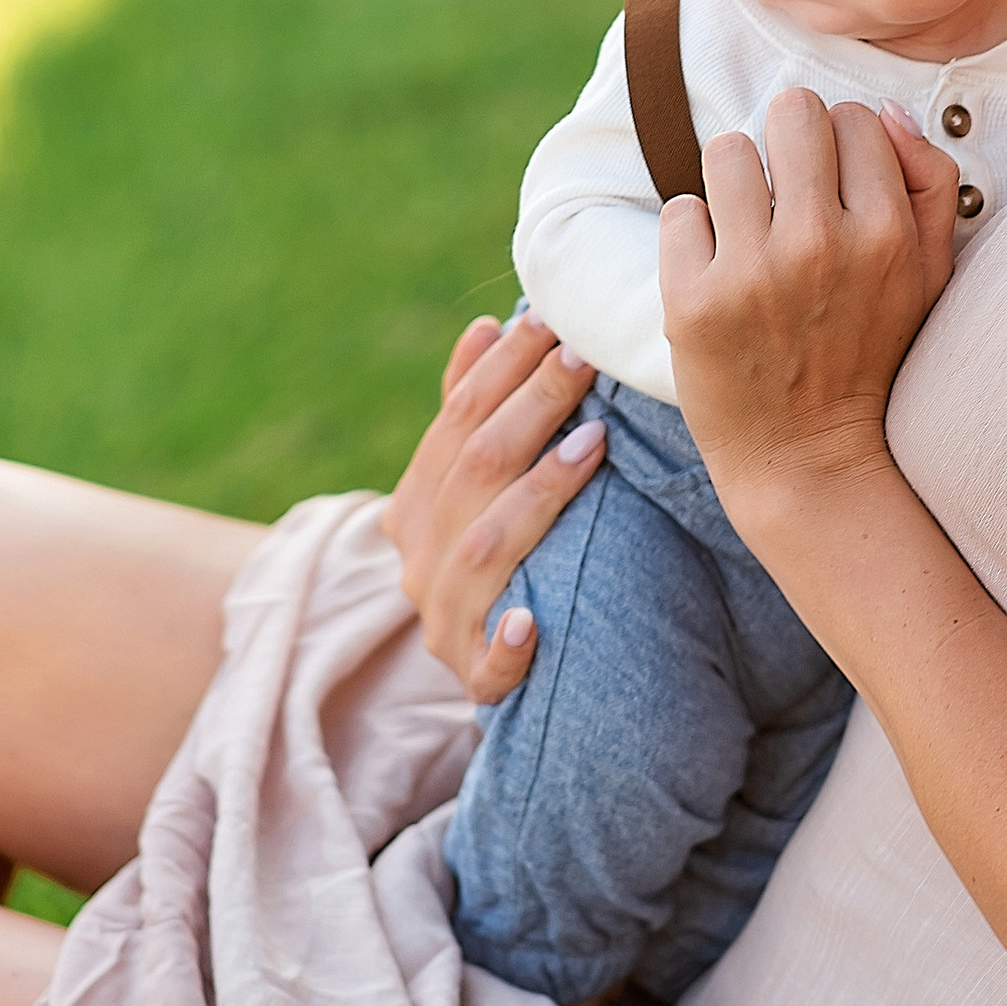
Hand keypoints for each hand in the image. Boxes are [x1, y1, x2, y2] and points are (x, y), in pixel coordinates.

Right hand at [386, 311, 604, 698]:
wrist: (489, 671)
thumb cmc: (493, 558)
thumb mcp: (471, 485)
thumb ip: (471, 411)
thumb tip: (487, 325)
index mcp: (414, 507)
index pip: (454, 421)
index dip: (502, 370)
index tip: (552, 324)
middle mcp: (420, 560)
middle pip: (474, 470)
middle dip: (531, 408)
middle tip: (583, 360)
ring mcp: (445, 621)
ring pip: (485, 548)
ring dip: (538, 493)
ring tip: (592, 442)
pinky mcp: (476, 680)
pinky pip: (489, 666)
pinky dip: (507, 641)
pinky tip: (533, 621)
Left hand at [659, 97, 957, 524]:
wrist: (808, 457)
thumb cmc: (871, 353)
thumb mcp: (932, 275)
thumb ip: (932, 184)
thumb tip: (883, 111)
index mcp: (887, 233)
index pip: (854, 117)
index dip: (841, 147)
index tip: (834, 191)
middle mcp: (822, 245)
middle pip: (791, 112)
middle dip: (785, 146)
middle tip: (784, 197)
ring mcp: (752, 273)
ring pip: (725, 150)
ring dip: (733, 185)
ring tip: (748, 233)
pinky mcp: (691, 301)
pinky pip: (679, 211)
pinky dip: (693, 237)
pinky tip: (717, 274)